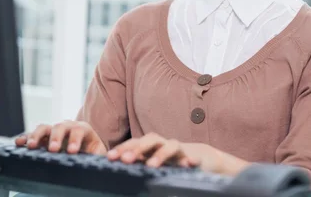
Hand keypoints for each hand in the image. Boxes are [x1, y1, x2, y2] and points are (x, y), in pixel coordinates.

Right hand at [14, 120, 106, 154]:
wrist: (86, 150)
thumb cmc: (93, 153)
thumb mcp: (98, 154)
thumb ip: (97, 156)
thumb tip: (99, 162)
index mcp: (83, 129)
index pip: (78, 130)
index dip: (75, 140)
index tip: (72, 152)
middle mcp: (67, 127)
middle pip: (59, 126)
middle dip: (55, 137)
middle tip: (53, 149)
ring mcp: (54, 131)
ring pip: (44, 128)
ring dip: (37, 136)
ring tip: (31, 146)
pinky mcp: (43, 138)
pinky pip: (32, 135)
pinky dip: (25, 138)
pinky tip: (19, 143)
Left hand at [106, 133, 249, 175]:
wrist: (200, 158)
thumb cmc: (170, 162)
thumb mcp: (152, 163)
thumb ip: (137, 164)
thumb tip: (114, 169)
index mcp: (149, 147)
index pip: (133, 144)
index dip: (121, 149)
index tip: (110, 157)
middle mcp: (162, 144)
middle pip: (148, 140)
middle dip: (136, 148)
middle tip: (126, 159)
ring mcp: (178, 149)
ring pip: (169, 146)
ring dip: (160, 154)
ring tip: (152, 166)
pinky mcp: (193, 156)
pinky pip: (193, 156)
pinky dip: (191, 159)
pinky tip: (190, 164)